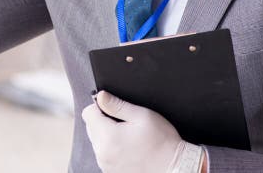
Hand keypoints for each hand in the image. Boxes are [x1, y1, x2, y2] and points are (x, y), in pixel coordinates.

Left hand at [82, 90, 203, 172]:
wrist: (174, 167)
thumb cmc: (161, 141)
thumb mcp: (142, 116)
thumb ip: (117, 105)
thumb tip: (101, 96)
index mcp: (107, 136)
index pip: (88, 113)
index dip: (100, 106)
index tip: (114, 108)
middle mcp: (102, 153)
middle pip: (90, 127)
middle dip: (103, 120)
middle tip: (125, 122)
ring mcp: (105, 164)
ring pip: (96, 141)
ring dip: (106, 134)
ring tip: (128, 136)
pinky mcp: (110, 171)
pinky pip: (103, 153)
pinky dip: (111, 147)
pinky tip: (128, 147)